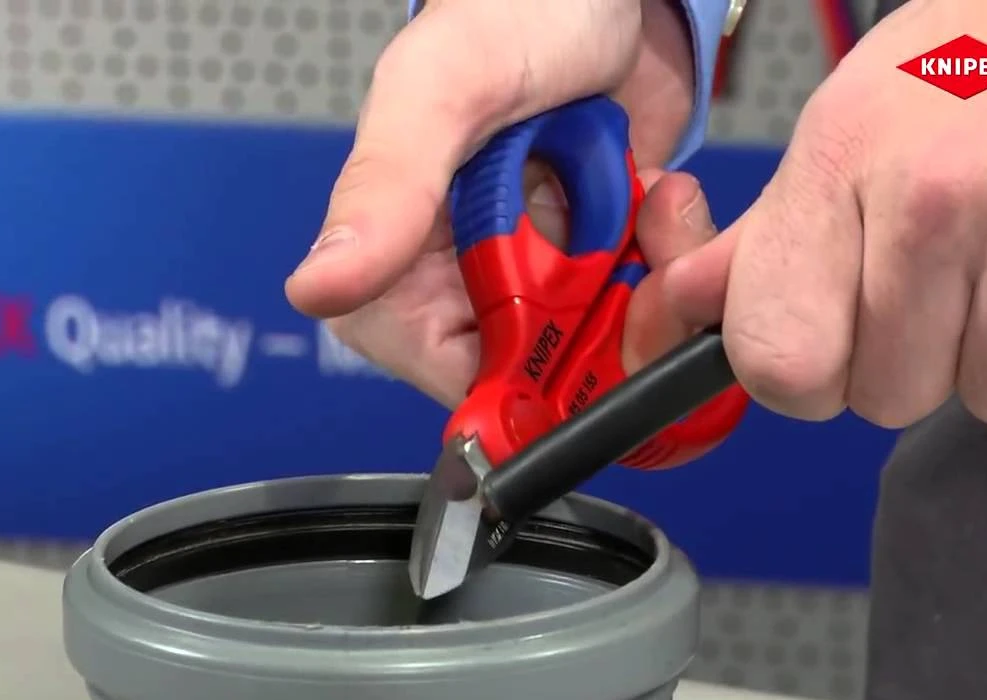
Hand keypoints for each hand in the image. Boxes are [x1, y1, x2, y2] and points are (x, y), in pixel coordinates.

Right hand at [284, 0, 699, 406]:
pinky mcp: (598, 250)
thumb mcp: (443, 91)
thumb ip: (387, 185)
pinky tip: (662, 197)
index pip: (437, 365)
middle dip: (597, 330)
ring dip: (644, 290)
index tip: (563, 351)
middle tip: (629, 260)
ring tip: (652, 208)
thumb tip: (317, 286)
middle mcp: (467, 268)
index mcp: (400, 249)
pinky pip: (642, 298)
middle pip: (532, 366)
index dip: (506, 375)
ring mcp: (538, 262)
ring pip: (596, 341)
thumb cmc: (510, 9)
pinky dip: (669, 259)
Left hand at [664, 0, 986, 427]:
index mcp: (836, 164)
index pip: (780, 364)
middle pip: (889, 396)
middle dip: (917, 360)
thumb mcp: (843, 127)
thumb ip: (760, 236)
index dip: (806, 377)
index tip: (834, 347)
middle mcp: (928, 195)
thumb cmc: (967, 67)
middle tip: (947, 278)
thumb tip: (682, 305)